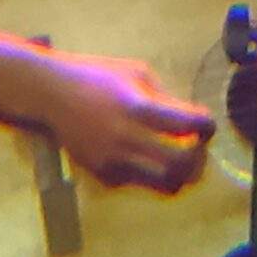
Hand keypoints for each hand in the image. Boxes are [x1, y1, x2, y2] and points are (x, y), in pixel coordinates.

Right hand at [37, 54, 214, 192]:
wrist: (50, 94)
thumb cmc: (96, 76)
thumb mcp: (136, 73)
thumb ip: (166, 99)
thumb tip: (191, 121)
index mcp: (139, 107)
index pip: (189, 125)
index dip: (207, 126)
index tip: (205, 125)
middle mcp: (127, 138)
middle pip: (181, 163)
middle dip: (198, 157)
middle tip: (197, 148)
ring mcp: (114, 160)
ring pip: (164, 184)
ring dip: (180, 174)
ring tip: (179, 159)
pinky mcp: (103, 174)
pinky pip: (141, 183)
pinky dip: (152, 175)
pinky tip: (147, 158)